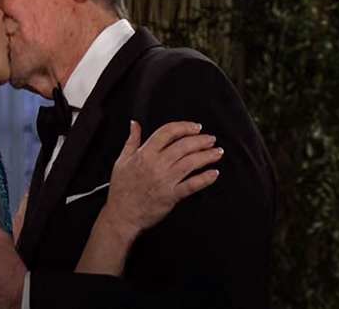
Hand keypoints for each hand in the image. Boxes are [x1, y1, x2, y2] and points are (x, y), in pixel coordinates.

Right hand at [75, 121, 221, 275]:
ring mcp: (165, 180)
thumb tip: (134, 124)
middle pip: (183, 146)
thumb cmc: (121, 188)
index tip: (195, 127)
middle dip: (201, 140)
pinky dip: (205, 179)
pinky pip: (192, 185)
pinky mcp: (172, 195)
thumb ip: (131, 140)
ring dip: (207, 156)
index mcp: (144, 153)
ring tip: (217, 152)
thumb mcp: (122, 160)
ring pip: (191, 163)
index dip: (184, 127)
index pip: (167, 132)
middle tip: (210, 139)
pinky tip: (214, 173)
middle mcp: (156, 164)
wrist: (122, 213)